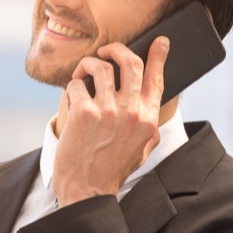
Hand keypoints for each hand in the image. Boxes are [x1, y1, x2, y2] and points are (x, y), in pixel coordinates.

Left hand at [53, 37, 168, 204]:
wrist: (87, 190)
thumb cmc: (112, 171)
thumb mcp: (141, 151)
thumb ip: (148, 128)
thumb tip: (150, 109)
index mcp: (148, 120)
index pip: (157, 79)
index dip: (159, 56)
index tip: (160, 41)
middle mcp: (131, 112)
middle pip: (130, 63)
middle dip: (117, 49)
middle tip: (107, 50)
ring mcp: (107, 111)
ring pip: (102, 67)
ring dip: (90, 64)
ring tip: (84, 71)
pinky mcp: (83, 112)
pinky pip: (77, 84)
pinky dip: (73, 85)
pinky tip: (72, 93)